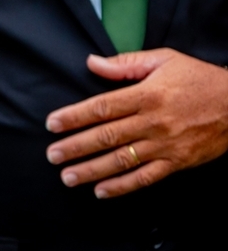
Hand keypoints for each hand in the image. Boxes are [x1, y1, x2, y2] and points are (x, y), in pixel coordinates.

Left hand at [44, 48, 227, 198]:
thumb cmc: (199, 78)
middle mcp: (153, 122)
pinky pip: (145, 178)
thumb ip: (125, 63)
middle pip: (107, 137)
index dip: (74, 117)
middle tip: (52, 155)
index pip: (102, 107)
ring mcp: (165, 145)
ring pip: (122, 160)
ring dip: (92, 170)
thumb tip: (91, 62)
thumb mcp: (163, 59)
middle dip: (75, 147)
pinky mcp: (177, 162)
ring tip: (68, 177)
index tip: (52, 124)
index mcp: (147, 94)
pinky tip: (101, 191)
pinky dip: (122, 186)